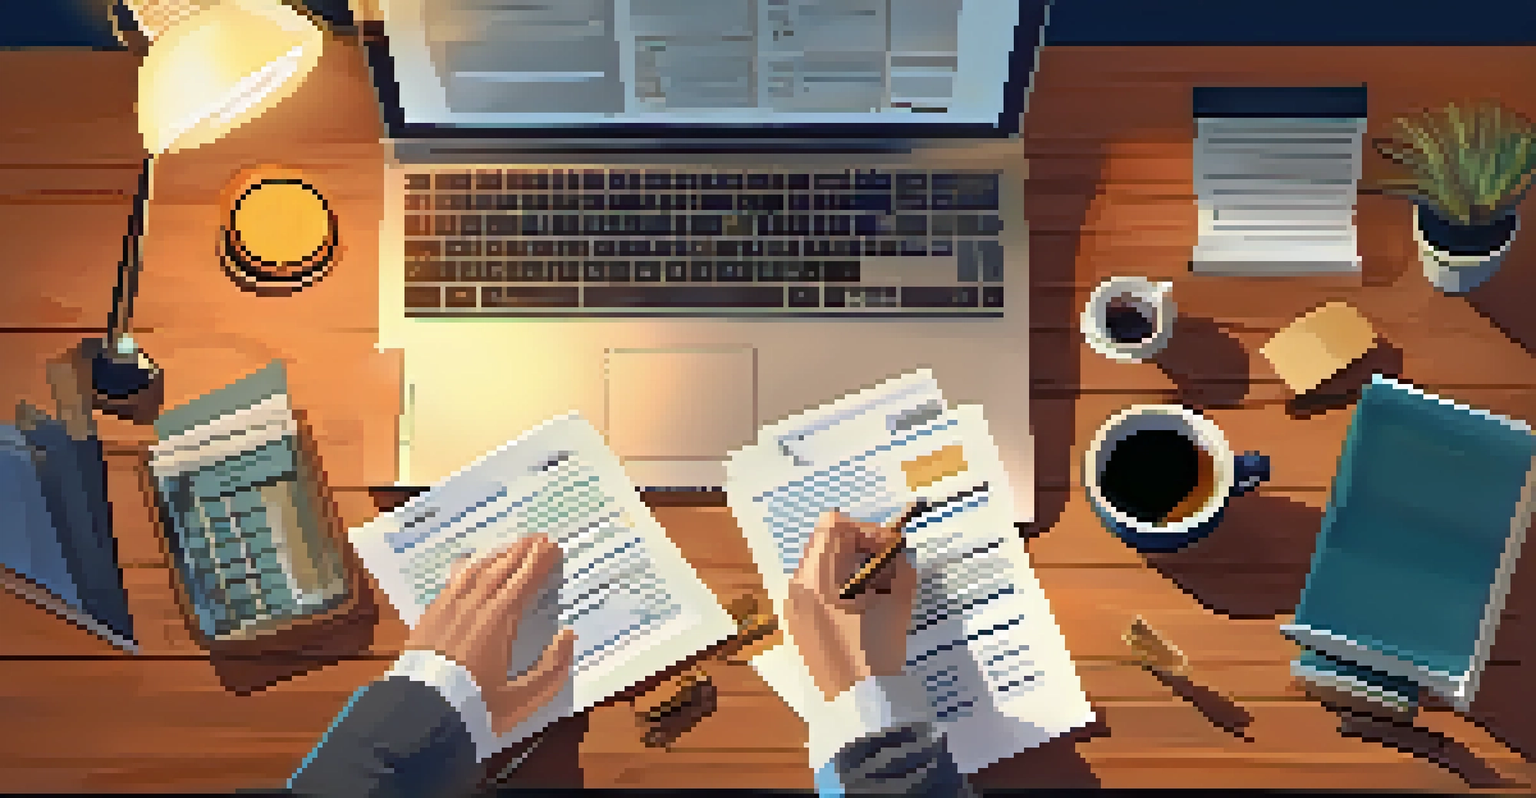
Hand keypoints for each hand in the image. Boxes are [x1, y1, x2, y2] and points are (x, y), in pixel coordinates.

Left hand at [406, 535, 576, 734]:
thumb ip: (552, 668)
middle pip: (502, 569)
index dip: (540, 563)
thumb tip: (567, 635)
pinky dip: (468, 566)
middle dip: (522, 551)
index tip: (554, 548)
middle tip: (539, 537)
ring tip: (512, 545)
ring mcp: (449, 608)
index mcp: (500, 621)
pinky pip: (453, 580)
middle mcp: (474, 606)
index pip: (524, 581)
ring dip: (497, 555)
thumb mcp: (523, 699)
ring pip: (477, 570)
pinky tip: (470, 563)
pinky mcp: (430, 615)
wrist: (420, 715)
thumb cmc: (475, 707)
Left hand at [785, 511, 915, 699]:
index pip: (833, 526)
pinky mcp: (798, 623)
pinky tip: (863, 607)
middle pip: (824, 543)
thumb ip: (899, 569)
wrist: (857, 707)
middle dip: (859, 547)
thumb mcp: (895, 605)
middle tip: (887, 567)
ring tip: (878, 589)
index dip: (866, 529)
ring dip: (850, 566)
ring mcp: (793, 607)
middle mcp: (795, 587)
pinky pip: (817, 588)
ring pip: (821, 565)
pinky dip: (840, 585)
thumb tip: (896, 554)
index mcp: (814, 579)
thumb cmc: (874, 654)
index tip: (890, 550)